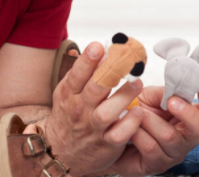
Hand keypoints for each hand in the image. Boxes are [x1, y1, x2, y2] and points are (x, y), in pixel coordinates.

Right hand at [39, 42, 144, 176]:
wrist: (60, 152)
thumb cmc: (69, 115)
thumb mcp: (67, 92)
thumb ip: (82, 71)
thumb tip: (100, 47)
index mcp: (70, 94)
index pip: (77, 75)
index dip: (87, 60)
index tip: (99, 46)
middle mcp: (80, 110)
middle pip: (95, 90)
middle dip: (111, 73)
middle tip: (127, 60)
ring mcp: (93, 128)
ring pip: (108, 112)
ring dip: (124, 96)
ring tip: (138, 83)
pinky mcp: (106, 144)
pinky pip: (119, 134)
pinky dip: (130, 123)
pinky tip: (138, 111)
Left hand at [105, 86, 198, 176]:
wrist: (114, 132)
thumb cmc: (137, 112)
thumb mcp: (152, 96)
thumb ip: (166, 91)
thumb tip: (178, 84)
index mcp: (191, 117)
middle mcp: (187, 137)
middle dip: (188, 113)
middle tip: (172, 102)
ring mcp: (174, 153)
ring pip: (170, 136)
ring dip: (151, 120)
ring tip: (137, 111)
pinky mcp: (157, 165)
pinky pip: (151, 147)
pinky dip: (138, 132)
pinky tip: (131, 127)